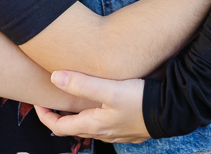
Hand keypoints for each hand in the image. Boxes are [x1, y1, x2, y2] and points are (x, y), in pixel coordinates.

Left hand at [34, 71, 149, 143]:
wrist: (173, 111)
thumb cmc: (141, 100)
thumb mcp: (110, 89)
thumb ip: (82, 83)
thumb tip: (54, 78)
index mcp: (93, 125)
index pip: (58, 127)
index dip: (44, 115)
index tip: (38, 102)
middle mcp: (103, 133)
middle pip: (73, 127)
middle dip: (60, 114)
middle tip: (53, 98)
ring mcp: (117, 133)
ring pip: (90, 126)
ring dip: (78, 115)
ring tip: (75, 97)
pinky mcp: (129, 128)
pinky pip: (106, 124)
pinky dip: (96, 115)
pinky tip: (102, 103)